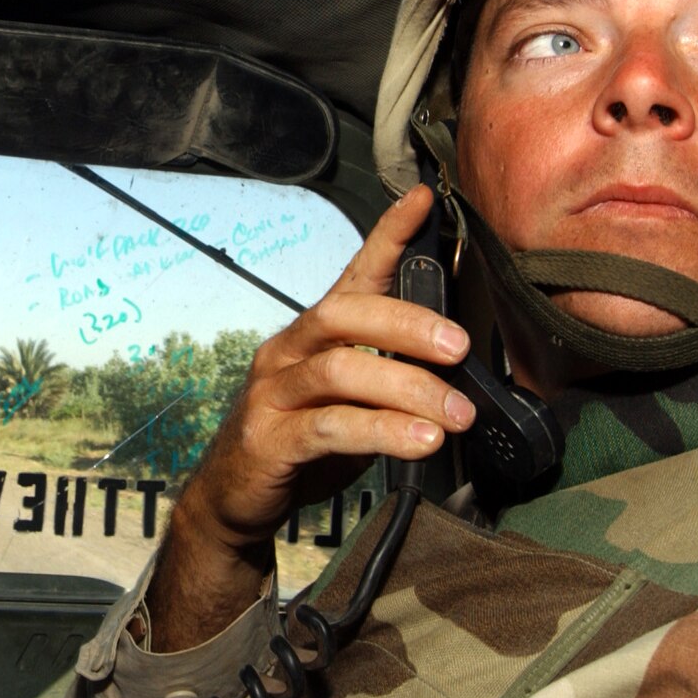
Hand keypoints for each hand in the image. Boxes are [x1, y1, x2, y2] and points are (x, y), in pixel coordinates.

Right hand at [145, 187, 473, 647]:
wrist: (234, 498)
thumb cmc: (302, 441)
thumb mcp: (351, 401)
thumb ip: (391, 376)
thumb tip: (463, 364)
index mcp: (313, 335)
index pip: (354, 273)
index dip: (387, 234)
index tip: (424, 199)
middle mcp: (288, 352)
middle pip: (345, 315)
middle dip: (408, 324)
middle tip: (460, 347)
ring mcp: (273, 394)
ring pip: (340, 370)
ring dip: (407, 389)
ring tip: (457, 415)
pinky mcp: (269, 440)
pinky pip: (330, 428)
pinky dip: (382, 432)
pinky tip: (421, 443)